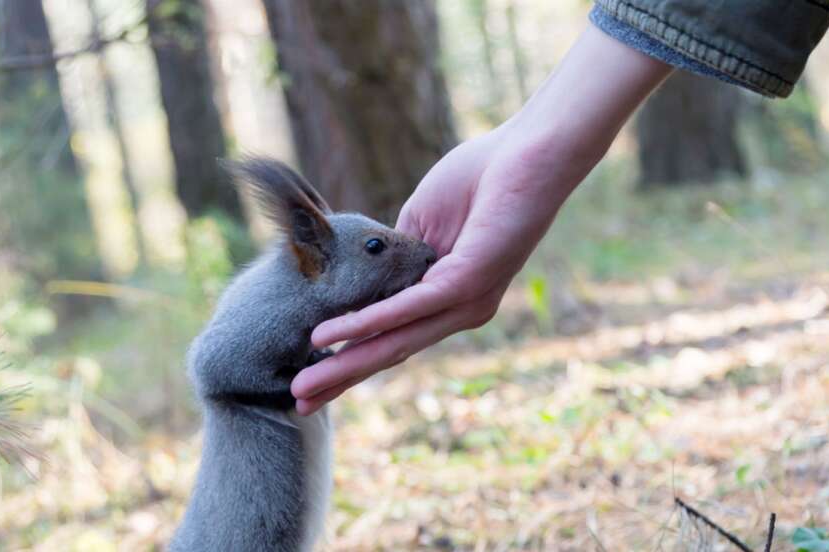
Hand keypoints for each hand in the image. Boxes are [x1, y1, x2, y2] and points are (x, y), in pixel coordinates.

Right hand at [291, 25, 671, 414]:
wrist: (529, 154)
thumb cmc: (480, 180)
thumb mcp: (422, 227)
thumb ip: (393, 259)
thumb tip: (358, 279)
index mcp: (450, 299)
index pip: (393, 339)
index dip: (351, 361)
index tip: (312, 382)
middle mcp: (460, 312)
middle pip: (391, 352)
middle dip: (341, 378)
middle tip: (299, 404)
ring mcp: (466, 301)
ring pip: (395, 340)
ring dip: (346, 363)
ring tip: (305, 387)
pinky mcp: (468, 282)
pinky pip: (407, 307)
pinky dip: (366, 322)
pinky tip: (330, 335)